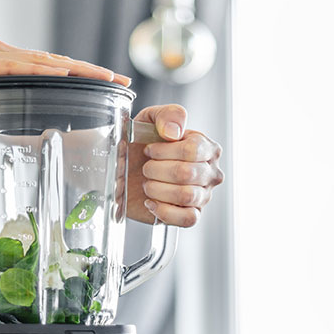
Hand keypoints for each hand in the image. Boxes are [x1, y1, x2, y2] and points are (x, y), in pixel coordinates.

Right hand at [0, 39, 130, 97]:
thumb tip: (13, 125)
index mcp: (6, 62)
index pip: (52, 68)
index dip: (84, 75)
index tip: (112, 85)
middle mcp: (3, 54)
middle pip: (56, 62)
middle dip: (91, 71)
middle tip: (122, 80)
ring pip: (39, 61)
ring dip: (72, 69)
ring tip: (101, 77)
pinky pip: (7, 65)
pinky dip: (33, 69)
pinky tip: (54, 74)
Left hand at [126, 104, 223, 226]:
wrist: (123, 170)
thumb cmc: (140, 145)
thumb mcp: (149, 119)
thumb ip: (167, 114)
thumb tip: (174, 132)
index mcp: (206, 147)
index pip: (193, 149)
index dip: (165, 151)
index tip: (149, 149)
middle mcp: (210, 172)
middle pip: (187, 173)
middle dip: (157, 170)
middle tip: (146, 167)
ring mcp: (203, 196)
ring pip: (186, 195)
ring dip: (157, 189)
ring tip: (148, 184)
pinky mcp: (191, 216)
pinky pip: (188, 218)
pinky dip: (164, 211)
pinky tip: (151, 202)